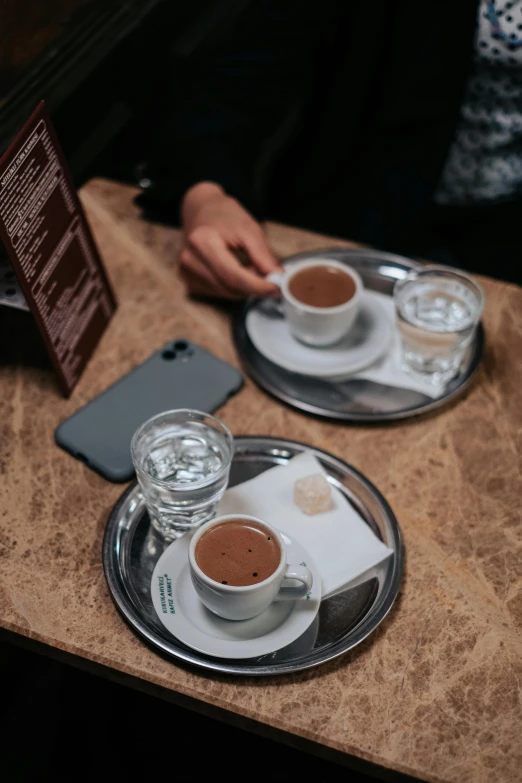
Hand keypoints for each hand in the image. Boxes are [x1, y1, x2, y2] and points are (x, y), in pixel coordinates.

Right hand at [179, 182, 280, 298]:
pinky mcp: (190, 282)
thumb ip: (262, 255)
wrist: (202, 211)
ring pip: (227, 293)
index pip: (233, 276)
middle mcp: (190, 261)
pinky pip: (219, 293)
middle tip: (271, 276)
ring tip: (252, 267)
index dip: (258, 286)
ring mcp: (186, 273)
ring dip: (245, 287)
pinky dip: (235, 287)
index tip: (278, 288)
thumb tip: (276, 277)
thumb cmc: (225, 216)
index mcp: (202, 243)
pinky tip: (239, 272)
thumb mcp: (249, 229)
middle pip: (230, 288)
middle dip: (254, 286)